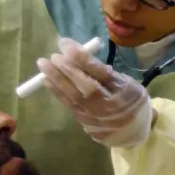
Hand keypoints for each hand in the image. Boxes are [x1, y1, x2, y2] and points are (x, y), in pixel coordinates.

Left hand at [37, 37, 152, 148]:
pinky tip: (46, 80)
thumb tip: (81, 55)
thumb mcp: (127, 83)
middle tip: (54, 55)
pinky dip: (56, 91)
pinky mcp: (83, 120)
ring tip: (43, 64)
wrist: (131, 131)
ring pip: (74, 95)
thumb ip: (107, 72)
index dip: (82, 57)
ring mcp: (95, 114)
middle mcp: (108, 104)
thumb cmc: (130, 101)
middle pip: (86, 85)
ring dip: (56, 79)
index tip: (66, 44)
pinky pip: (68, 104)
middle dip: (68, 69)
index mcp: (122, 90)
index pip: (100, 72)